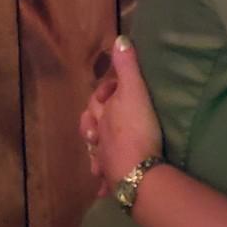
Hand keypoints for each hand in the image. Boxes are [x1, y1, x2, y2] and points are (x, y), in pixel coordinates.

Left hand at [78, 35, 163, 195]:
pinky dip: (103, 181)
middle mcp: (99, 137)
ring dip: (95, 149)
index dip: (104, 91)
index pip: (97, 99)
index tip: (115, 87)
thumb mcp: (135, 92)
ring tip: (99, 148)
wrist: (137, 171)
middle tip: (102, 115)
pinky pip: (105, 180)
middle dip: (92, 120)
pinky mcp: (113, 179)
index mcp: (103, 115)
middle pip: (90, 126)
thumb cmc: (136, 129)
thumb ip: (127, 67)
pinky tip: (103, 188)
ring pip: (94, 152)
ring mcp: (104, 159)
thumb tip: (120, 39)